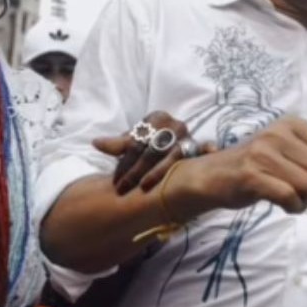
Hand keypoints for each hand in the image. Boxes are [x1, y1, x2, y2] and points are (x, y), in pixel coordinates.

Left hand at [93, 111, 211, 194]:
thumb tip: (96, 143)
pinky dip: (208, 148)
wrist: (177, 140)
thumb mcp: (136, 141)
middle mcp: (175, 125)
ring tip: (144, 187)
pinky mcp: (200, 147)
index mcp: (158, 118)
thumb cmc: (152, 142)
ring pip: (172, 155)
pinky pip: (204, 148)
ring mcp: (189, 137)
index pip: (138, 141)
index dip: (124, 161)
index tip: (115, 180)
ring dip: (158, 172)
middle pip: (153, 149)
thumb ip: (118, 144)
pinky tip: (210, 152)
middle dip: (136, 171)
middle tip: (122, 188)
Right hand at [176, 116, 306, 214]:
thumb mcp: (292, 144)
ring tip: (293, 201)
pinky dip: (292, 207)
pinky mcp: (252, 174)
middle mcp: (279, 133)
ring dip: (305, 201)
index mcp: (293, 124)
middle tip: (304, 196)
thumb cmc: (256, 162)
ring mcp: (264, 153)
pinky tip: (284, 206)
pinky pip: (289, 196)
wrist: (212, 176)